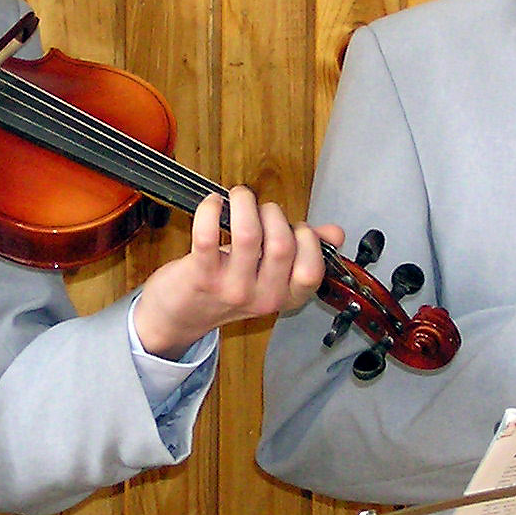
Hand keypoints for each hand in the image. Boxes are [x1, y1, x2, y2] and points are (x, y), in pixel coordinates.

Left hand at [132, 187, 338, 358]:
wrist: (180, 316)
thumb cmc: (229, 286)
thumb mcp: (271, 275)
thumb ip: (305, 252)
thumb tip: (335, 234)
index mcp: (286, 297)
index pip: (312, 269)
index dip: (306, 238)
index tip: (291, 227)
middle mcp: (263, 298)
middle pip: (282, 244)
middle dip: (273, 214)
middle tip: (259, 210)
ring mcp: (232, 288)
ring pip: (249, 234)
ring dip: (245, 203)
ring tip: (238, 198)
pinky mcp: (201, 275)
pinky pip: (208, 234)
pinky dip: (211, 209)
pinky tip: (213, 203)